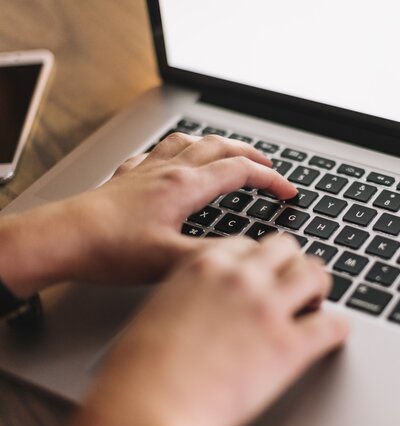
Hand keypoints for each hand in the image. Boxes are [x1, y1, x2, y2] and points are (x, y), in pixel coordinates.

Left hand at [0, 133, 296, 296]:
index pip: (241, 172)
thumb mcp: (170, 260)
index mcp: (185, 187)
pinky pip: (159, 152)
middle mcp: (169, 171)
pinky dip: (177, 150)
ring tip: (229, 151)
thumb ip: (214, 255)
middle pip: (221, 148)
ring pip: (191, 143)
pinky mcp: (129, 177)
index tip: (288, 191)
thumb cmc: (109, 249)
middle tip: (268, 166)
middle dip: (251, 155)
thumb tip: (248, 254)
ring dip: (217, 145)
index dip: (271, 180)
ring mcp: (148, 170)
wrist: (63, 239)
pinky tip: (173, 159)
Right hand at [64, 234, 349, 425]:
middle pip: (287, 248)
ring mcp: (268, 308)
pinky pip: (333, 325)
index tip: (265, 273)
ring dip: (318, 288)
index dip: (261, 261)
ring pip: (316, 274)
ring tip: (314, 304)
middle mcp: (240, 278)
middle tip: (293, 286)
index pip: (249, 243)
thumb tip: (210, 305)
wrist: (144, 409)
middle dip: (292, 265)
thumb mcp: (161, 311)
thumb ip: (192, 296)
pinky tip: (332, 335)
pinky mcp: (288, 346)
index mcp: (205, 266)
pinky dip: (337, 329)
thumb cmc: (138, 371)